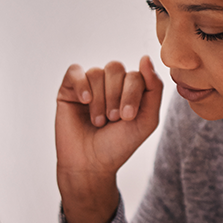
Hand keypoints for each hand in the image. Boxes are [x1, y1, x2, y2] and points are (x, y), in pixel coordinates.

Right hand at [56, 56, 162, 222]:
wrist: (91, 164)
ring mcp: (88, 85)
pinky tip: (84, 101)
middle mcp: (109, 83)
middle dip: (116, 95)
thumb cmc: (119, 144)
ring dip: (100, 99)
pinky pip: (75, 71)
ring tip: (98, 121)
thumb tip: (145, 57)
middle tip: (113, 119)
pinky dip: (81, 85)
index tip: (127, 118)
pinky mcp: (68, 89)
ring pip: (96, 72)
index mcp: (130, 88)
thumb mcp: (147, 120)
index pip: (136, 73)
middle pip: (115, 68)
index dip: (132, 94)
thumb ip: (154, 89)